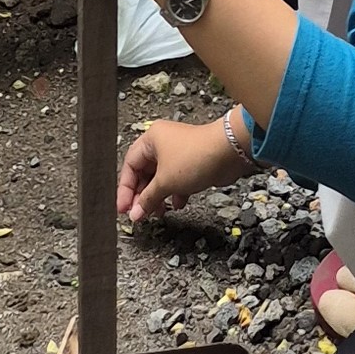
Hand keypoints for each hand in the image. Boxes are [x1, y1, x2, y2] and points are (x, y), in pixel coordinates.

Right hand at [116, 115, 256, 222]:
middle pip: (144, 173)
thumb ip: (148, 199)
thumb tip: (136, 213)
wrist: (229, 152)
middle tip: (139, 213)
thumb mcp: (165, 182)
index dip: (126, 189)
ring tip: (158, 213)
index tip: (124, 208)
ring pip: (161, 178)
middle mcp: (162, 143)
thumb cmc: (197, 156)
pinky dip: (175, 192)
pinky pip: (177, 180)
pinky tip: (177, 204)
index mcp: (150, 140)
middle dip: (143, 195)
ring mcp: (178, 153)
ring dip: (158, 196)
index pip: (130, 166)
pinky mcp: (192, 162)